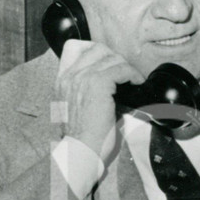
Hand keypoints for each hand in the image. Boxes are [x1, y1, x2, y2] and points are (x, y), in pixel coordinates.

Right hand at [55, 40, 144, 162]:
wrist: (80, 150)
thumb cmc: (83, 137)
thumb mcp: (76, 109)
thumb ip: (84, 93)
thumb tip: (108, 86)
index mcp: (62, 81)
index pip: (78, 50)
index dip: (99, 53)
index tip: (112, 65)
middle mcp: (69, 76)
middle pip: (96, 49)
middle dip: (115, 58)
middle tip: (126, 72)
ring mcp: (82, 78)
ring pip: (110, 58)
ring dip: (125, 67)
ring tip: (133, 78)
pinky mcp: (97, 84)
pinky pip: (120, 69)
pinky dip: (132, 74)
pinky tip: (137, 82)